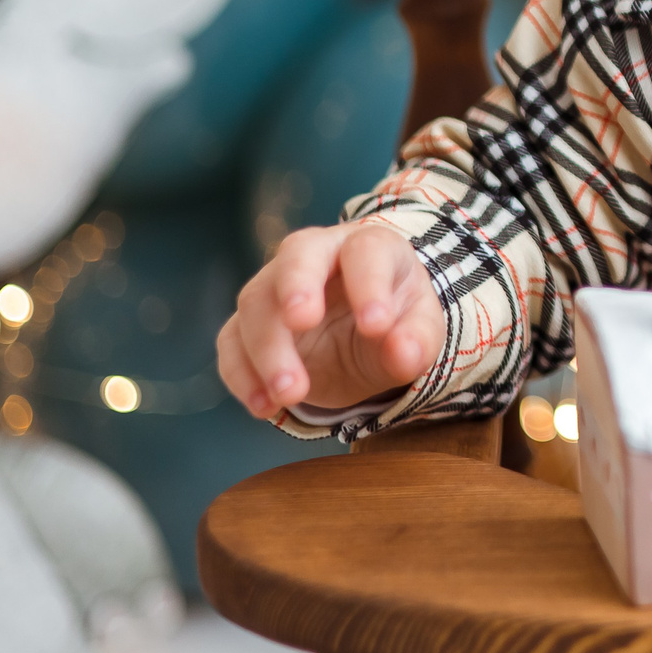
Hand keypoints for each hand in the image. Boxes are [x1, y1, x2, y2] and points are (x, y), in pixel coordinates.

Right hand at [216, 221, 443, 419]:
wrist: (365, 334)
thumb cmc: (396, 320)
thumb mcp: (419, 331)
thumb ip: (417, 341)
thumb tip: (404, 353)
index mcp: (368, 246)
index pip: (365, 251)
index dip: (369, 285)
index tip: (377, 326)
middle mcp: (317, 254)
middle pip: (297, 256)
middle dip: (296, 288)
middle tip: (303, 322)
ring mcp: (275, 284)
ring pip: (256, 302)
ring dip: (268, 350)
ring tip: (291, 394)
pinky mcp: (248, 321)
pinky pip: (232, 340)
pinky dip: (242, 374)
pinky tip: (263, 406)